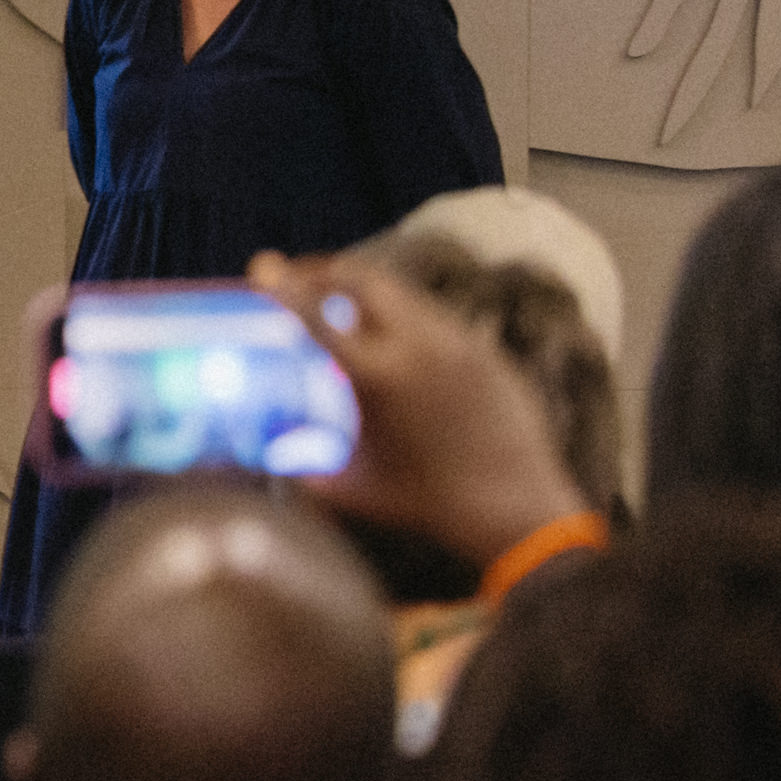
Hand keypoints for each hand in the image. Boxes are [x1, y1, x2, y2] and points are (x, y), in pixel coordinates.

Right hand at [255, 250, 592, 575]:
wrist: (517, 512)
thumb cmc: (428, 505)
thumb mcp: (354, 489)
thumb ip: (306, 470)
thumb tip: (275, 458)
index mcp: (378, 376)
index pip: (317, 313)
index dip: (283, 287)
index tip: (263, 267)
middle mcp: (420, 346)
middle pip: (362, 280)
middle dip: (324, 271)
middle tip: (299, 277)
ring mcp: (461, 343)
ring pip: (403, 294)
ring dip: (366, 292)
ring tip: (343, 305)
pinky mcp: (488, 353)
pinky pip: (438, 319)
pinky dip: (405, 317)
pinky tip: (396, 339)